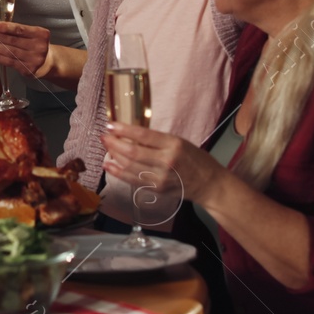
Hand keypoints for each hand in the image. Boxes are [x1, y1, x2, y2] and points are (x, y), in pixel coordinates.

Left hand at [0, 22, 52, 76]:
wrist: (49, 63)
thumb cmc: (36, 45)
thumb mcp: (32, 34)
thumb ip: (16, 31)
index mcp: (40, 34)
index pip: (19, 29)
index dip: (5, 27)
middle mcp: (39, 47)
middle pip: (12, 40)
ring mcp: (34, 59)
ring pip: (9, 52)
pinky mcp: (28, 70)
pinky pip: (9, 62)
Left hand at [100, 121, 216, 225]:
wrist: (209, 184)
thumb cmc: (196, 159)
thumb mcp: (179, 141)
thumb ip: (157, 139)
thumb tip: (130, 134)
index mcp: (174, 144)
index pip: (143, 135)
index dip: (123, 130)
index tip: (110, 125)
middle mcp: (166, 161)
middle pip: (133, 152)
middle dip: (114, 143)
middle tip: (104, 137)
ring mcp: (161, 177)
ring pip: (130, 166)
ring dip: (114, 156)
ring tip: (106, 147)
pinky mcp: (157, 188)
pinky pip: (133, 179)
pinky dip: (118, 172)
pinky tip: (109, 165)